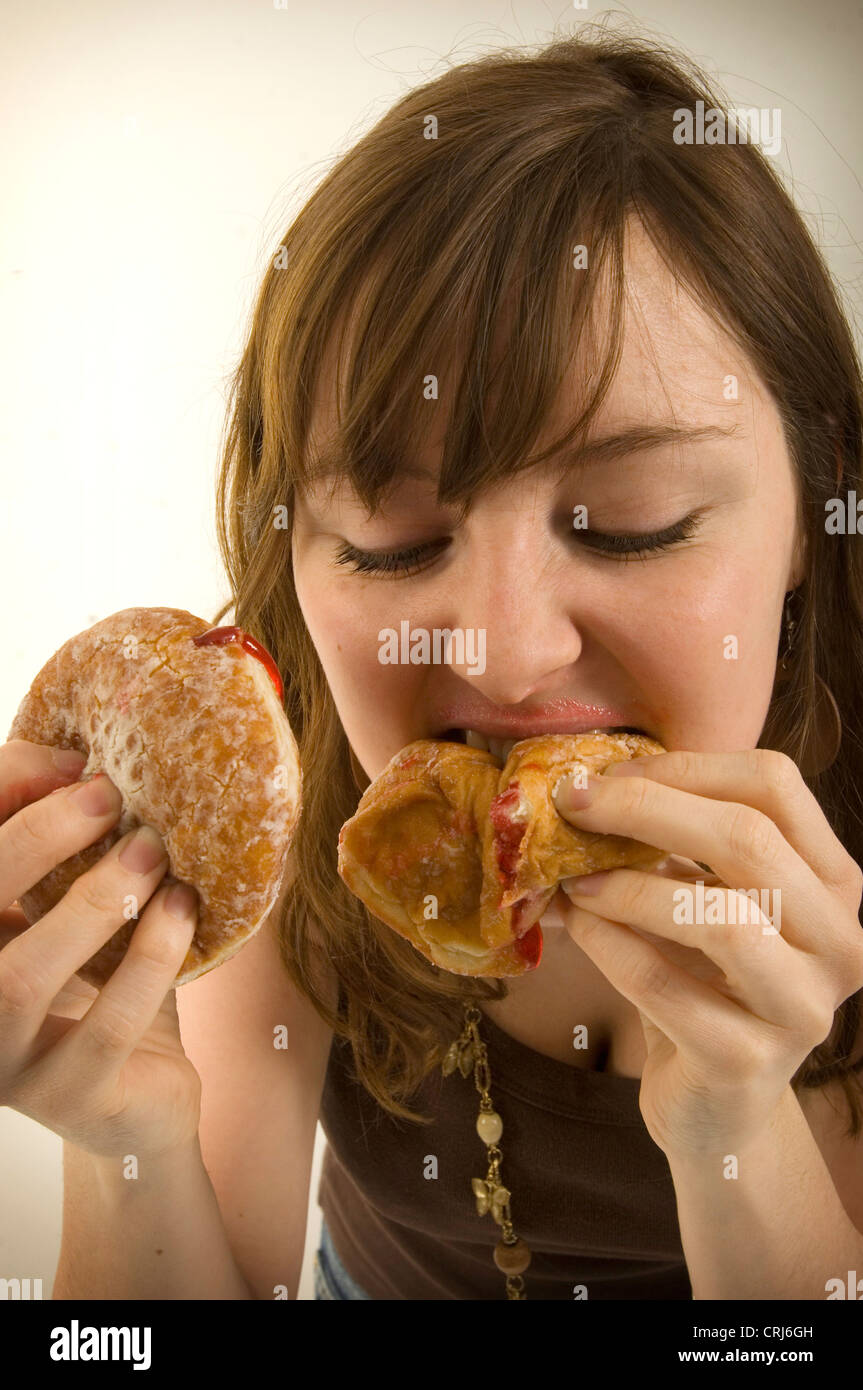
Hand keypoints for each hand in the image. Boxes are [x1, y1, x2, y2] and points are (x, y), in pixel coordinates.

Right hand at [0, 739, 201, 1159]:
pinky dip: (149, 960)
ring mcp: (4, 1061)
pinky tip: (183, 910)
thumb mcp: (78, 905)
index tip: (73, 761)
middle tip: (106, 796)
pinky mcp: (67, 1100)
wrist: (142, 1097)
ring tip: (152, 853)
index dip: (3, 794)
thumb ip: (65, 843)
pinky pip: (105, 1028)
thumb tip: (77, 762)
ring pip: (20, 979)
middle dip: (32, 841)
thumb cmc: (105, 980)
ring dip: (93, 903)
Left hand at [552, 748, 862, 1157]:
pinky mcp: (748, 1063)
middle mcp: (841, 941)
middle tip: (574, 804)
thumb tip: (584, 783)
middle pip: (750, 839)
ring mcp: (802, 1007)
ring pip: (717, 917)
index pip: (776, 785)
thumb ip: (671, 842)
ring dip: (629, 884)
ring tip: (576, 878)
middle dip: (646, 809)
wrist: (713, 1105)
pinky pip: (663, 984)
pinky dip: (608, 944)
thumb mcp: (701, 900)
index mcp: (835, 883)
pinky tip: (577, 925)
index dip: (686, 768)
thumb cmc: (704, 982)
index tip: (611, 775)